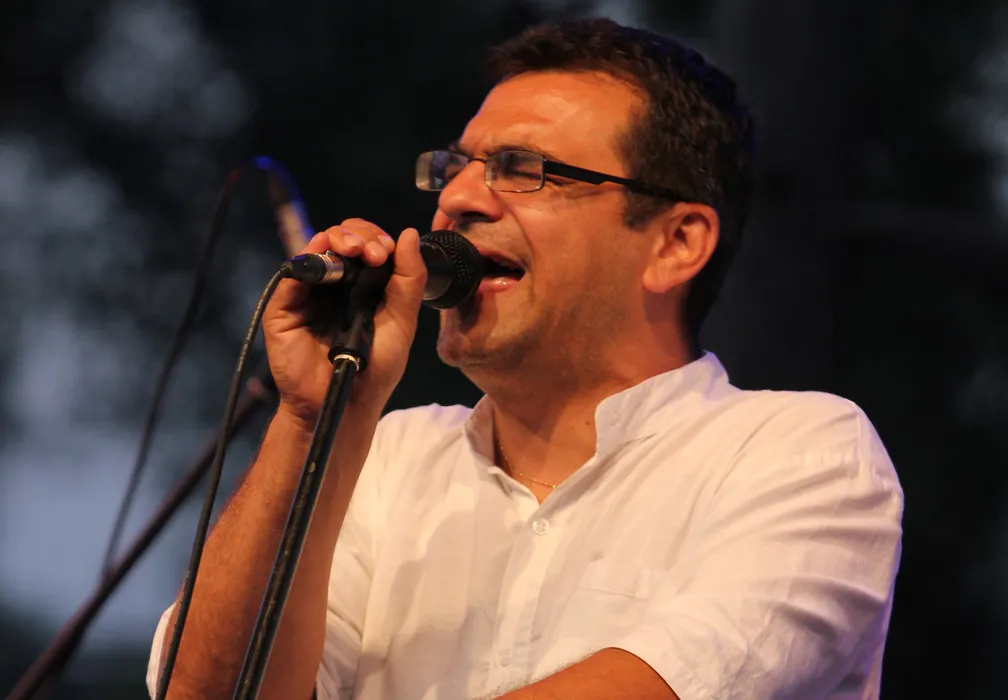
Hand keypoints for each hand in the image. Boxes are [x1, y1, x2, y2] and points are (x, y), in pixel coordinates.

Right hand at [262, 219, 427, 428]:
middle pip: (342, 238)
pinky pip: (292, 273)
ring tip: (356, 250)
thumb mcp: (402, 322)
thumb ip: (408, 280)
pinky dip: (308, 256)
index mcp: (364, 285)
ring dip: (338, 238)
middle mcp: (335, 284)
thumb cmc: (375, 368)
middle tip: (375, 252)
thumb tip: (408, 234)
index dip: (377, 238)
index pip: (367, 244)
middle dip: (360, 235)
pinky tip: (325, 252)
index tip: (388, 251)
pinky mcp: (285, 307)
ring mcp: (309, 293)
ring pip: (317, 247)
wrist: (346, 403)